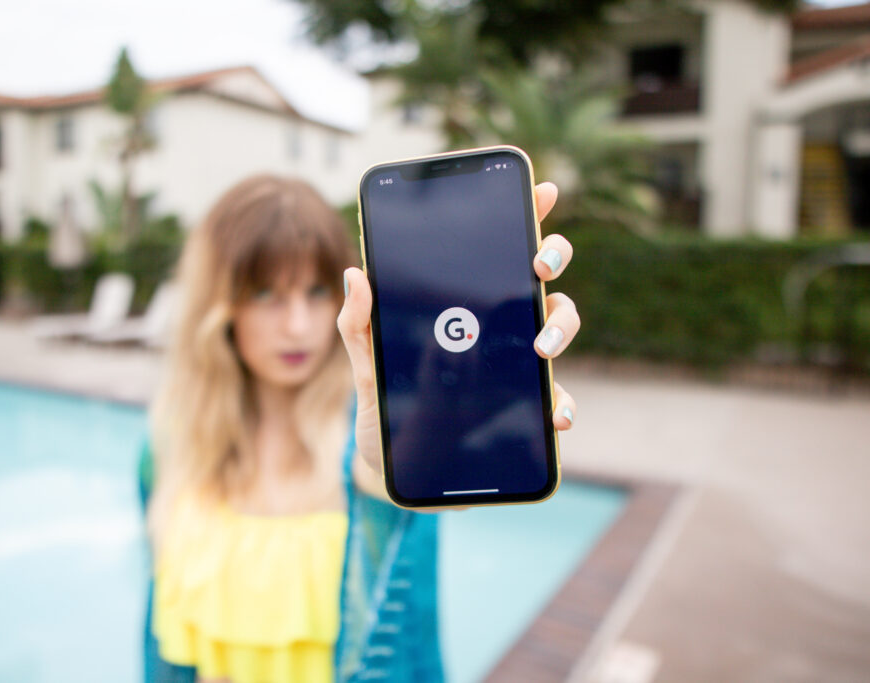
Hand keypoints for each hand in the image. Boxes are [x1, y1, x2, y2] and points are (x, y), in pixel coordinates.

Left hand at [338, 181, 578, 479]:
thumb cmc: (384, 400)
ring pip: (559, 325)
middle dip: (552, 257)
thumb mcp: (365, 361)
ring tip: (541, 348)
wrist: (394, 460)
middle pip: (543, 276)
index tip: (541, 190)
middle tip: (537, 264)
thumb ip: (358, 321)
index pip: (502, 249)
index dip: (529, 215)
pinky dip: (563, 404)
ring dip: (560, 328)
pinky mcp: (523, 405)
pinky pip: (556, 398)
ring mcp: (516, 363)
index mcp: (465, 304)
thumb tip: (356, 273)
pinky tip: (555, 414)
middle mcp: (499, 326)